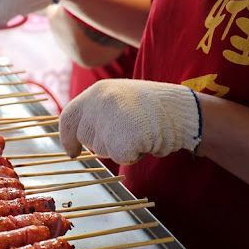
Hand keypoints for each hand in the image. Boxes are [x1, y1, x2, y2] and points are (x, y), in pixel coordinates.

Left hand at [59, 79, 201, 163]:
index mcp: (97, 91)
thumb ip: (97, 111)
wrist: (181, 109)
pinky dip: (133, 155)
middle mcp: (99, 103)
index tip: (72, 152)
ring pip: (102, 149)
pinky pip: (120, 157)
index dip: (67, 137)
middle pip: (85, 137)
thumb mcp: (119, 98)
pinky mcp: (123, 138)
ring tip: (139, 131)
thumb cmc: (152, 106)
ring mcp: (109, 120)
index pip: (68, 117)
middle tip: (125, 133)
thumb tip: (77, 133)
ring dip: (119, 147)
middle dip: (102, 143)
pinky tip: (145, 140)